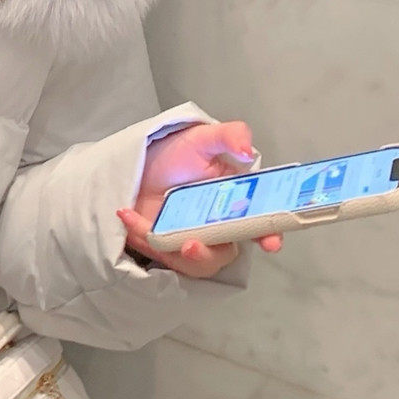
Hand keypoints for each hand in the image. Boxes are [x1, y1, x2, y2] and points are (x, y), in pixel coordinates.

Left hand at [118, 119, 282, 277]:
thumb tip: (247, 150)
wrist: (140, 165)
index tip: (270, 243)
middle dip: (209, 255)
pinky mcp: (169, 247)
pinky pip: (163, 255)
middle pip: (225, 253)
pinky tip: (128, 214)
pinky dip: (143, 236)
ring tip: (152, 233)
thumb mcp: (203, 138)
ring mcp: (195, 240)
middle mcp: (221, 227)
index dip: (270, 235)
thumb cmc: (178, 154)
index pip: (263, 224)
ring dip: (177, 255)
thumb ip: (230, 135)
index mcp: (239, 204)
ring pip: (196, 264)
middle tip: (192, 245)